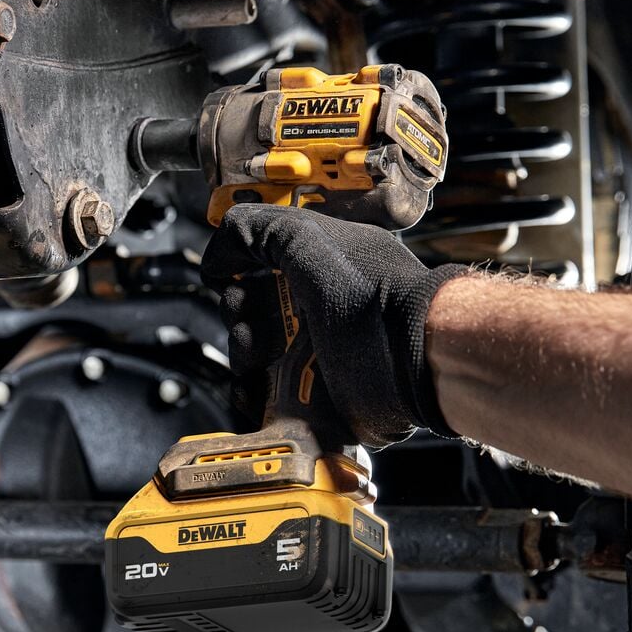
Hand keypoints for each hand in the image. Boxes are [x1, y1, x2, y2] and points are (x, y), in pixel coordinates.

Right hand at [201, 204, 467, 447]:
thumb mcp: (308, 238)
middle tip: (258, 325)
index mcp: (316, 269)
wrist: (413, 363)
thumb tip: (218, 257)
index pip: (255, 269)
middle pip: (247, 316)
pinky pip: (264, 401)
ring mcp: (314, 357)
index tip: (241, 283)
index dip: (240, 277)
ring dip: (244, 361)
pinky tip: (258, 390)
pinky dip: (250, 398)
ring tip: (263, 361)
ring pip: (250, 360)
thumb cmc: (375, 301)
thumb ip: (256, 229)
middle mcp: (314, 311)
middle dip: (241, 321)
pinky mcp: (312, 399)